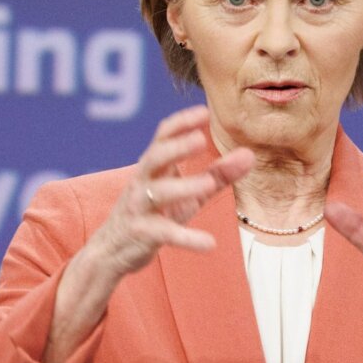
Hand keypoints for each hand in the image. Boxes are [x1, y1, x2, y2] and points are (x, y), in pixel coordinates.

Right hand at [88, 104, 253, 278]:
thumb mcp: (188, 194)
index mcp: (154, 166)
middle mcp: (143, 181)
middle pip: (155, 157)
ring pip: (158, 193)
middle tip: (200, 140)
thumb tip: (250, 154)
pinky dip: (187, 238)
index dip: (181, 123)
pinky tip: (210, 244)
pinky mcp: (141, 234)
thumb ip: (218, 174)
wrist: (113, 250)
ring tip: (209, 184)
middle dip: (176, 147)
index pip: (163, 136)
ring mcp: (139, 207)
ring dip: (183, 186)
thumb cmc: (155, 214)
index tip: (204, 112)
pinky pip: (165, 233)